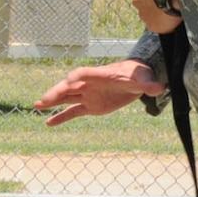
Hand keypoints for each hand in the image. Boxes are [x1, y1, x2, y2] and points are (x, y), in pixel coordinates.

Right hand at [35, 60, 164, 125]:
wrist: (137, 80)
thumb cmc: (139, 76)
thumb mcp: (144, 80)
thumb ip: (149, 85)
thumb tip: (160, 87)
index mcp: (100, 74)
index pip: (84, 74)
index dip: (75, 78)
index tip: (66, 82)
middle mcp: (89, 84)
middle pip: (69, 86)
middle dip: (56, 92)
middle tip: (42, 100)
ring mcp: (87, 95)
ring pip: (66, 98)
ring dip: (52, 102)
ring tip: (37, 106)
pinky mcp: (90, 106)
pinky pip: (72, 112)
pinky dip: (61, 117)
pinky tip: (48, 123)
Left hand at [132, 0, 186, 33]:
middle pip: (146, 1)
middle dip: (156, 1)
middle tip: (170, 0)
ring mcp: (143, 14)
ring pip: (151, 14)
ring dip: (159, 13)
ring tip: (173, 10)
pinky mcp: (151, 25)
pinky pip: (157, 25)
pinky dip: (164, 24)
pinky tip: (173, 20)